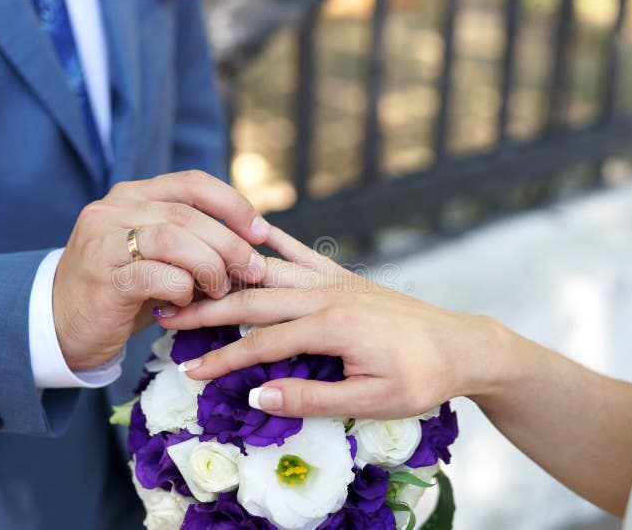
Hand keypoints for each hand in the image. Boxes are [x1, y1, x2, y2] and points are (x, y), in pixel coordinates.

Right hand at [53, 170, 270, 370]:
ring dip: (210, 265)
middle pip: (188, 213)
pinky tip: (184, 302)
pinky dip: (182, 288)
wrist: (59, 325)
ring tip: (221, 288)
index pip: (192, 183)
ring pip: (174, 237)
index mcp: (131, 196)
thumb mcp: (156, 256)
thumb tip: (250, 247)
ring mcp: (103, 241)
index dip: (233, 205)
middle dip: (230, 243)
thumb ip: (192, 243)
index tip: (260, 232)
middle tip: (253, 270)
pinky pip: (157, 274)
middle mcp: (113, 210)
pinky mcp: (102, 277)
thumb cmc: (120, 291)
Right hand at [158, 227, 507, 418]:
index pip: (262, 345)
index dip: (223, 361)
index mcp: (332, 327)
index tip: (189, 373)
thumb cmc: (421, 378)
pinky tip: (254, 230)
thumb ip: (313, 398)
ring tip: (195, 278)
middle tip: (168, 316)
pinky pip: (304, 254)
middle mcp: (328, 295)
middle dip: (209, 310)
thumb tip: (258, 397)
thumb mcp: (372, 401)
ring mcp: (336, 281)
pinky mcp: (345, 276)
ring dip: (230, 278)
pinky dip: (276, 242)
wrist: (463, 345)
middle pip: (254, 301)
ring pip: (270, 274)